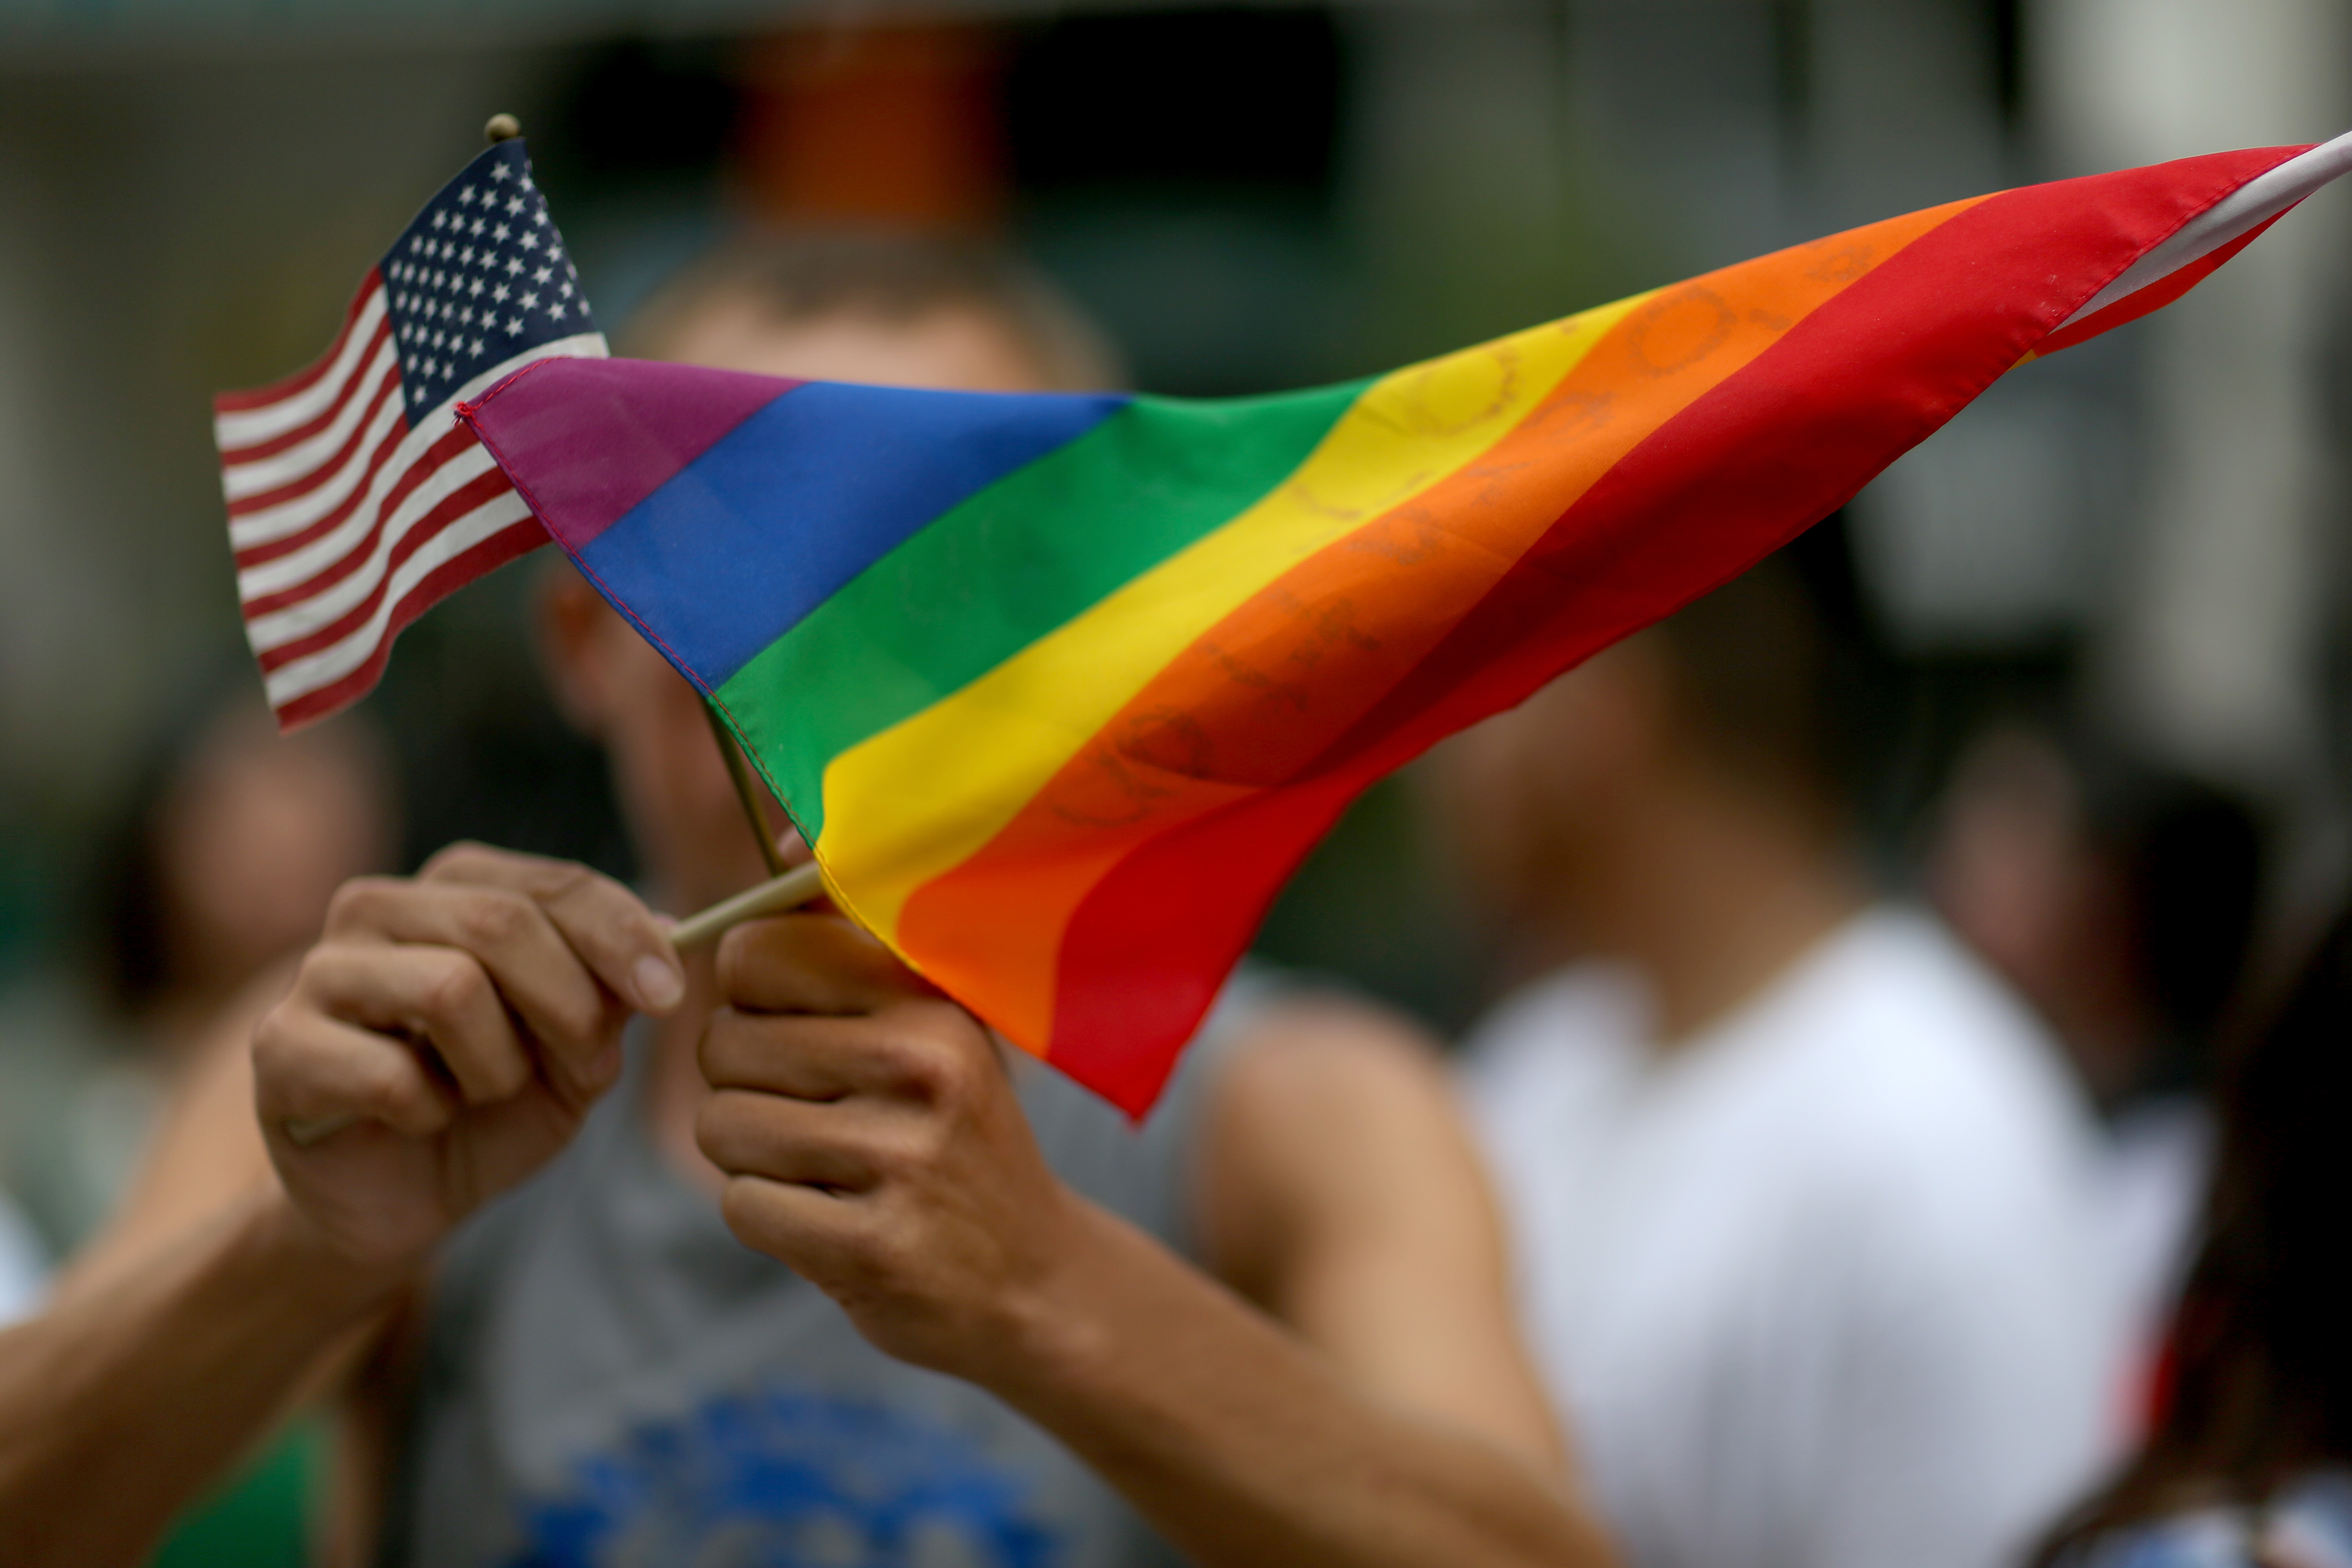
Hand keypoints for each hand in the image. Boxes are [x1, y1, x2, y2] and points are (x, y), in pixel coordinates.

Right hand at [253, 844, 684, 1273]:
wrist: (403, 1202)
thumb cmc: (491, 1110)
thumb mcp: (577, 1054)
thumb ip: (612, 995)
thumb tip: (670, 932)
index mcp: (455, 888)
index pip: (554, 884)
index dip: (623, 936)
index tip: (670, 995)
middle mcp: (377, 908)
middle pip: (502, 923)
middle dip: (567, 1005)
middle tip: (581, 1064)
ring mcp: (317, 974)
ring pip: (449, 987)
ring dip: (497, 1065)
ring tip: (481, 1092)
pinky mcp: (278, 1048)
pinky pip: (388, 1072)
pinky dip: (430, 1111)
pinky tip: (420, 1121)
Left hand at [695, 914, 1091, 1381]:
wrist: (1034, 1282)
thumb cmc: (956, 1135)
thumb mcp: (931, 1022)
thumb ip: (851, 935)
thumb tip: (786, 838)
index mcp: (926, 1000)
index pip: (757, 953)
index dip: (752, 997)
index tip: (798, 1029)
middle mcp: (920, 1066)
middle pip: (722, 1043)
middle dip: (745, 1084)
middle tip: (815, 1114)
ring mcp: (899, 1160)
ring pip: (720, 1125)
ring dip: (752, 1156)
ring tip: (825, 1168)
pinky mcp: (870, 1246)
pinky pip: (741, 1205)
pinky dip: (768, 1218)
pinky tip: (831, 1221)